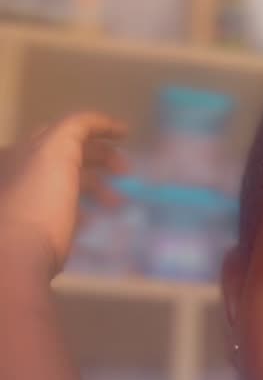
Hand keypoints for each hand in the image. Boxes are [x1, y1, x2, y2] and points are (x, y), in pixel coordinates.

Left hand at [0, 113, 127, 278]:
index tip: (127, 135)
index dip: (98, 128)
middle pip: (68, 156)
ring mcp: (30, 202)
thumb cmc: (39, 200)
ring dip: (97, 188)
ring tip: (118, 204)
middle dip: (100, 159)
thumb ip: (76, 128)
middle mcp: (23, 172)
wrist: (18, 256)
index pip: (65, 129)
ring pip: (68, 185)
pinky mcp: (37, 230)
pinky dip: (83, 211)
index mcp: (25, 150)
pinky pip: (64, 213)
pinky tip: (95, 221)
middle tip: (126, 171)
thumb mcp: (57, 150)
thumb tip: (98, 123)